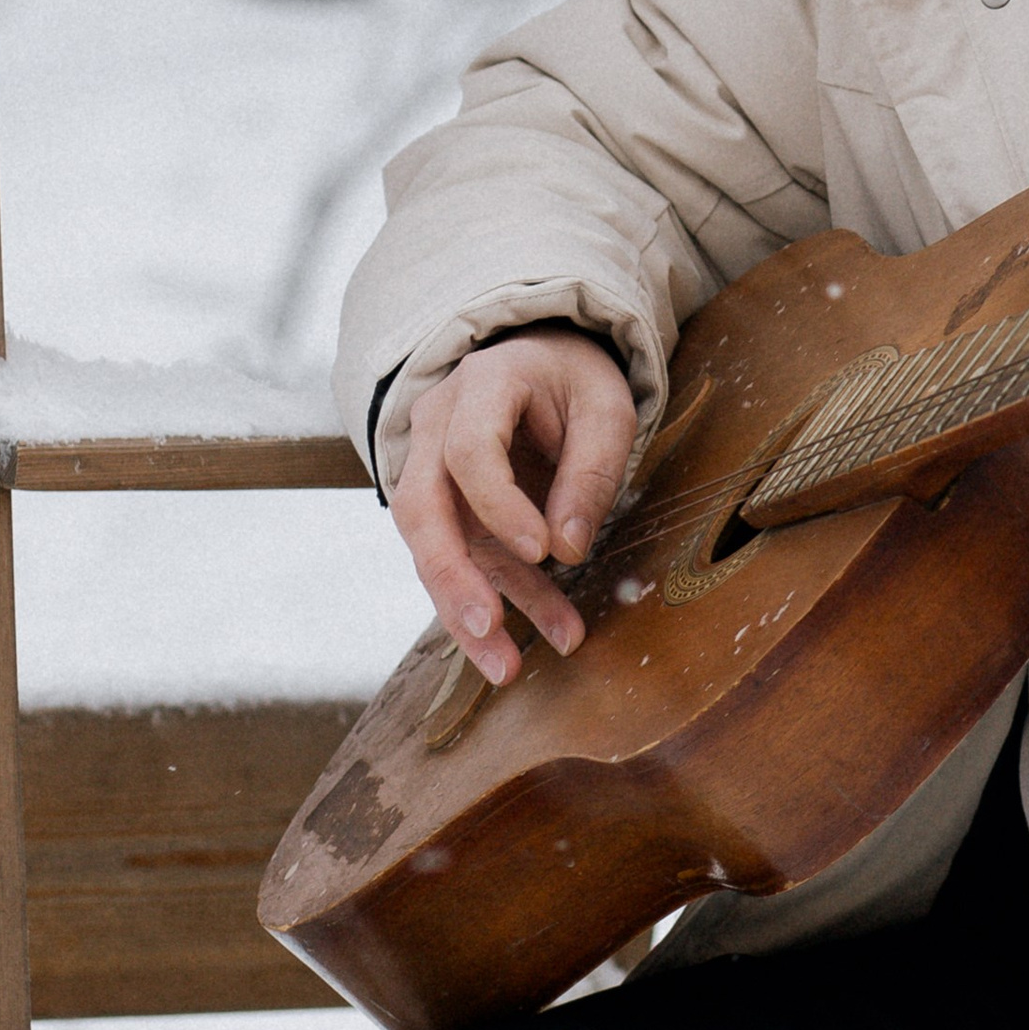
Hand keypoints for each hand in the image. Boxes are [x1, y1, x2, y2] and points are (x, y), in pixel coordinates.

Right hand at [391, 327, 638, 684]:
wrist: (540, 361)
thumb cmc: (575, 380)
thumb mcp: (607, 407)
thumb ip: (591, 471)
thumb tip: (570, 551)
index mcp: (480, 386)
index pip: (468, 452)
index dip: (499, 505)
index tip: (542, 550)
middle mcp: (436, 428)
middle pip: (422, 508)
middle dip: (452, 577)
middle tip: (489, 629)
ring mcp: (431, 471)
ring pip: (431, 549)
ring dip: (466, 611)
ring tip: (508, 668)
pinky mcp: (446, 511)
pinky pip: (463, 562)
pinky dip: (497, 600)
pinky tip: (529, 642)